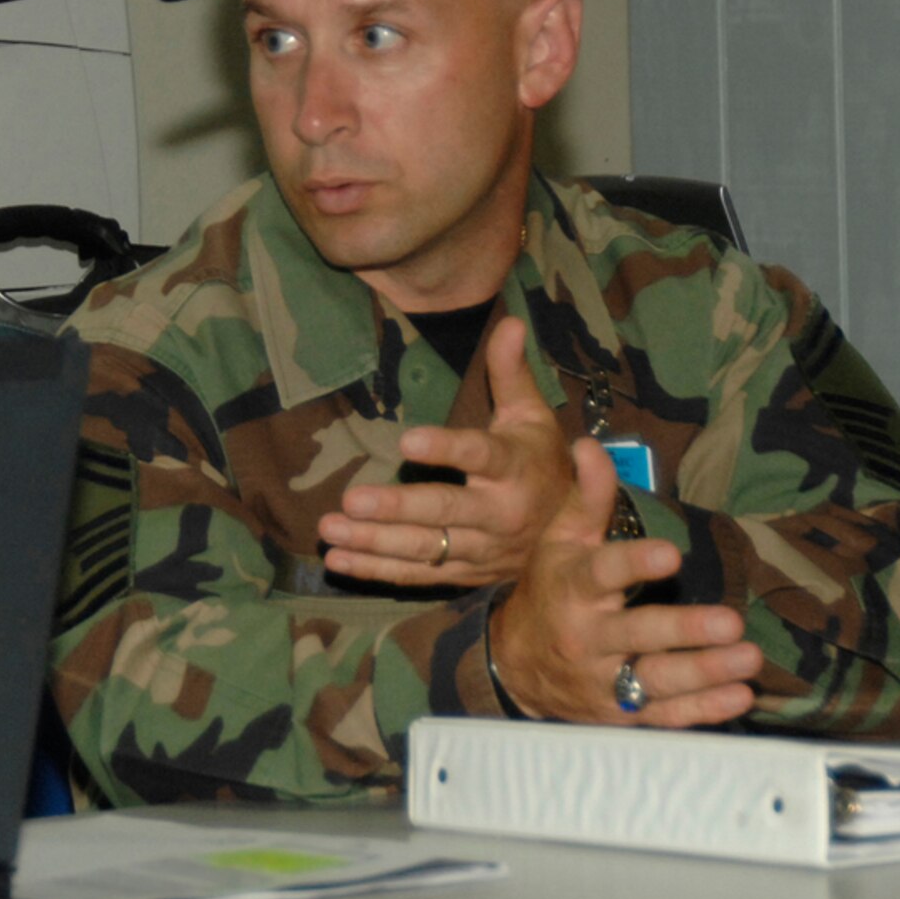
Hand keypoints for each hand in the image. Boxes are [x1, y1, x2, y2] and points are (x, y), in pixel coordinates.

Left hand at [319, 317, 573, 587]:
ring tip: (329, 529)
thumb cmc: (541, 461)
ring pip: (426, 549)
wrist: (571, 533)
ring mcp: (482, 550)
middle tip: (352, 500)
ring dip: (374, 543)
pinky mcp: (465, 575)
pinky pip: (417, 576)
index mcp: (515, 468)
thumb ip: (512, 373)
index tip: (406, 439)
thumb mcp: (532, 415)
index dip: (446, 449)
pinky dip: (376, 572)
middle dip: (397, 508)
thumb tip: (508, 322)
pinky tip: (338, 560)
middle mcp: (501, 514)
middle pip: (445, 511)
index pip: (479, 456)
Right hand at [489, 436, 758, 725]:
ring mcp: (601, 680)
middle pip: (636, 635)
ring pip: (654, 681)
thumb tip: (589, 445)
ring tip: (748, 660)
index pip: (602, 573)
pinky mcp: (617, 714)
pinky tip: (738, 696)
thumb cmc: (548, 591)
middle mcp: (585, 637)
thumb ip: (585, 497)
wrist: (512, 664)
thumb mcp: (559, 541)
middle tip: (730, 623)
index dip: (634, 563)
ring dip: (704, 672)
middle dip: (684, 630)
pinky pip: (662, 716)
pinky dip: (702, 711)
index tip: (670, 554)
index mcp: (572, 588)